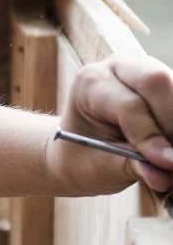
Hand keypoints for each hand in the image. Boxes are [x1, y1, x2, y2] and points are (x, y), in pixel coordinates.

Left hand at [47, 53, 172, 196]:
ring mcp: (145, 67)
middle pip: (157, 80)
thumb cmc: (85, 157)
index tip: (167, 163)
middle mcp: (118, 66)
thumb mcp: (99, 167)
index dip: (150, 135)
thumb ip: (131, 167)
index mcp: (90, 83)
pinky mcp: (165, 79)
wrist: (81, 148)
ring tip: (169, 153)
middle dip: (172, 122)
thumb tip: (163, 177)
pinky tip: (170, 142)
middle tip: (172, 159)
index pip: (129, 105)